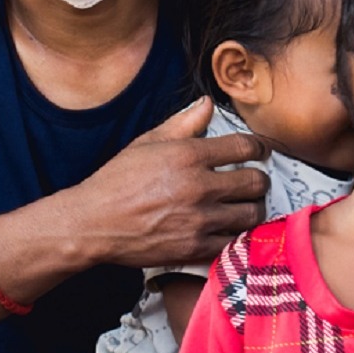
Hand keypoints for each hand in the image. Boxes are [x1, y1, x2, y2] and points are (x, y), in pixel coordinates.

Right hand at [70, 97, 268, 268]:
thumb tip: (208, 105)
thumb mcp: (147, 143)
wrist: (94, 223)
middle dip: (259, 180)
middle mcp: (198, 187)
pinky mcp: (195, 247)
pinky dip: (236, 235)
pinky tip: (230, 228)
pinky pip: (234, 241)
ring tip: (245, 206)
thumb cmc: (117, 182)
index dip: (259, 148)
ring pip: (251, 214)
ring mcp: (199, 219)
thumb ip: (183, 123)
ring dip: (252, 209)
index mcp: (188, 155)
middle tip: (254, 181)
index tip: (259, 152)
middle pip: (255, 182)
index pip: (244, 147)